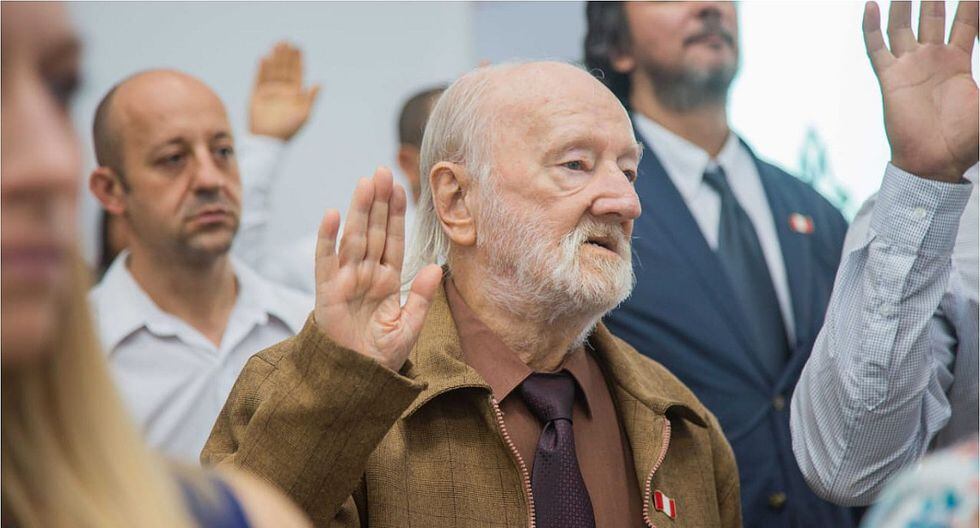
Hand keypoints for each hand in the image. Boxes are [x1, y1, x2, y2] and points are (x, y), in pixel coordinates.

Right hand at [249, 42, 320, 140]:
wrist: (269, 140)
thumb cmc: (289, 129)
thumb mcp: (304, 114)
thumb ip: (310, 98)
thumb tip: (319, 84)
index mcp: (295, 95)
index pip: (297, 73)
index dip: (297, 61)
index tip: (298, 48)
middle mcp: (282, 91)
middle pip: (284, 69)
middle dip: (286, 56)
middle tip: (287, 42)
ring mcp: (269, 92)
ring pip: (272, 71)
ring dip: (274, 58)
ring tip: (277, 45)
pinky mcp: (256, 95)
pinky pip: (259, 79)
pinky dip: (261, 69)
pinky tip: (264, 58)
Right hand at [314, 167, 442, 371]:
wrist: (356, 380)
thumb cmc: (382, 355)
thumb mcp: (410, 327)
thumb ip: (421, 297)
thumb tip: (435, 267)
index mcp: (388, 280)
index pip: (393, 240)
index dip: (396, 214)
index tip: (401, 187)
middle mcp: (367, 275)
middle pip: (373, 231)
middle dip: (378, 202)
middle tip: (382, 171)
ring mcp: (346, 280)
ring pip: (353, 238)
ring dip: (359, 210)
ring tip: (365, 183)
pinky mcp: (326, 291)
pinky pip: (325, 260)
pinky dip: (327, 238)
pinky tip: (332, 214)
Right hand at [863, 1, 978, 182]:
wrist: (937, 161)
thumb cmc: (968, 139)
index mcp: (959, 62)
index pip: (967, 22)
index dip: (971, 4)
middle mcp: (932, 59)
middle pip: (932, 17)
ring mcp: (909, 67)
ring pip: (903, 26)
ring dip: (903, 4)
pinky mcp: (890, 78)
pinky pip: (877, 49)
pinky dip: (871, 27)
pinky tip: (870, 6)